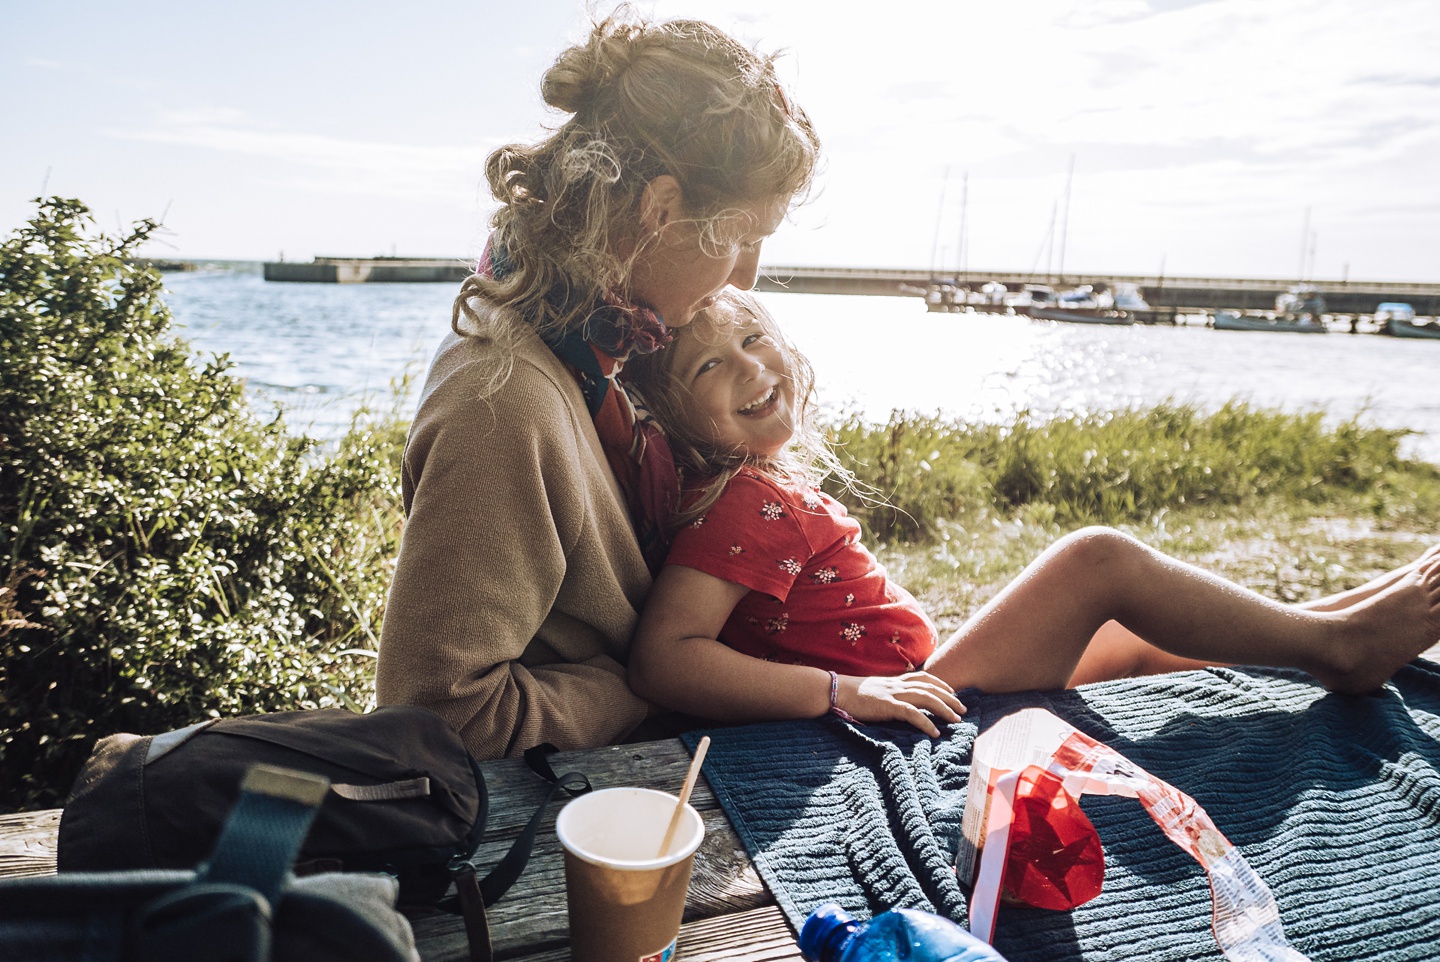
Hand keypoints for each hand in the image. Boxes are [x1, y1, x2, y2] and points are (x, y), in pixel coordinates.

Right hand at [835, 671, 965, 736]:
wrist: (837, 691)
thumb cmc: (854, 695)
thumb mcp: (877, 690)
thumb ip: (890, 694)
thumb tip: (900, 704)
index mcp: (896, 681)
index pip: (925, 678)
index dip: (941, 684)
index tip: (953, 693)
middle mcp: (898, 685)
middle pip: (931, 688)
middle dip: (950, 698)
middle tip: (964, 709)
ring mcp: (893, 694)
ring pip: (926, 698)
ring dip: (944, 709)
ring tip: (956, 720)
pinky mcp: (887, 706)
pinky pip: (911, 713)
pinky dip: (926, 723)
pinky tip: (935, 732)